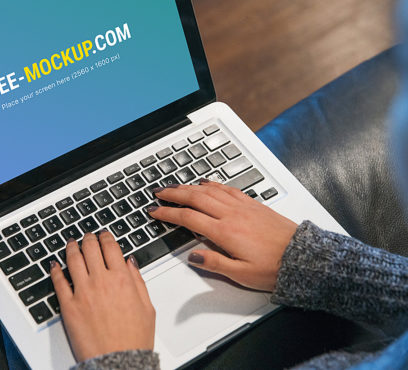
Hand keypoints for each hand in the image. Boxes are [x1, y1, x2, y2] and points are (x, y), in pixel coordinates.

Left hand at [50, 231, 155, 361]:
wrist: (118, 362)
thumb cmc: (134, 339)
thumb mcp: (147, 307)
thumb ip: (138, 281)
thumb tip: (130, 263)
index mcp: (122, 279)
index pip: (110, 247)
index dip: (106, 237)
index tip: (104, 235)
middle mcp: (101, 281)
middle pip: (90, 248)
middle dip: (88, 239)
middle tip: (87, 236)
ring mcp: (82, 292)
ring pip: (73, 260)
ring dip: (71, 248)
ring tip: (71, 244)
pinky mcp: (68, 306)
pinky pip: (59, 282)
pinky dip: (56, 270)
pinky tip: (55, 265)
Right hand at [149, 181, 297, 290]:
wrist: (302, 256)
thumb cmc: (274, 267)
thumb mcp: (240, 274)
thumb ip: (214, 263)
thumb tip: (192, 256)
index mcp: (224, 232)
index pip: (188, 218)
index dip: (168, 214)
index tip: (155, 212)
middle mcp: (231, 215)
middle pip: (195, 198)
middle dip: (173, 194)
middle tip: (158, 192)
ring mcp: (242, 207)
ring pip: (209, 190)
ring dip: (189, 186)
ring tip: (175, 186)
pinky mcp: (252, 204)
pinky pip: (227, 188)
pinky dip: (212, 184)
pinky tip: (206, 183)